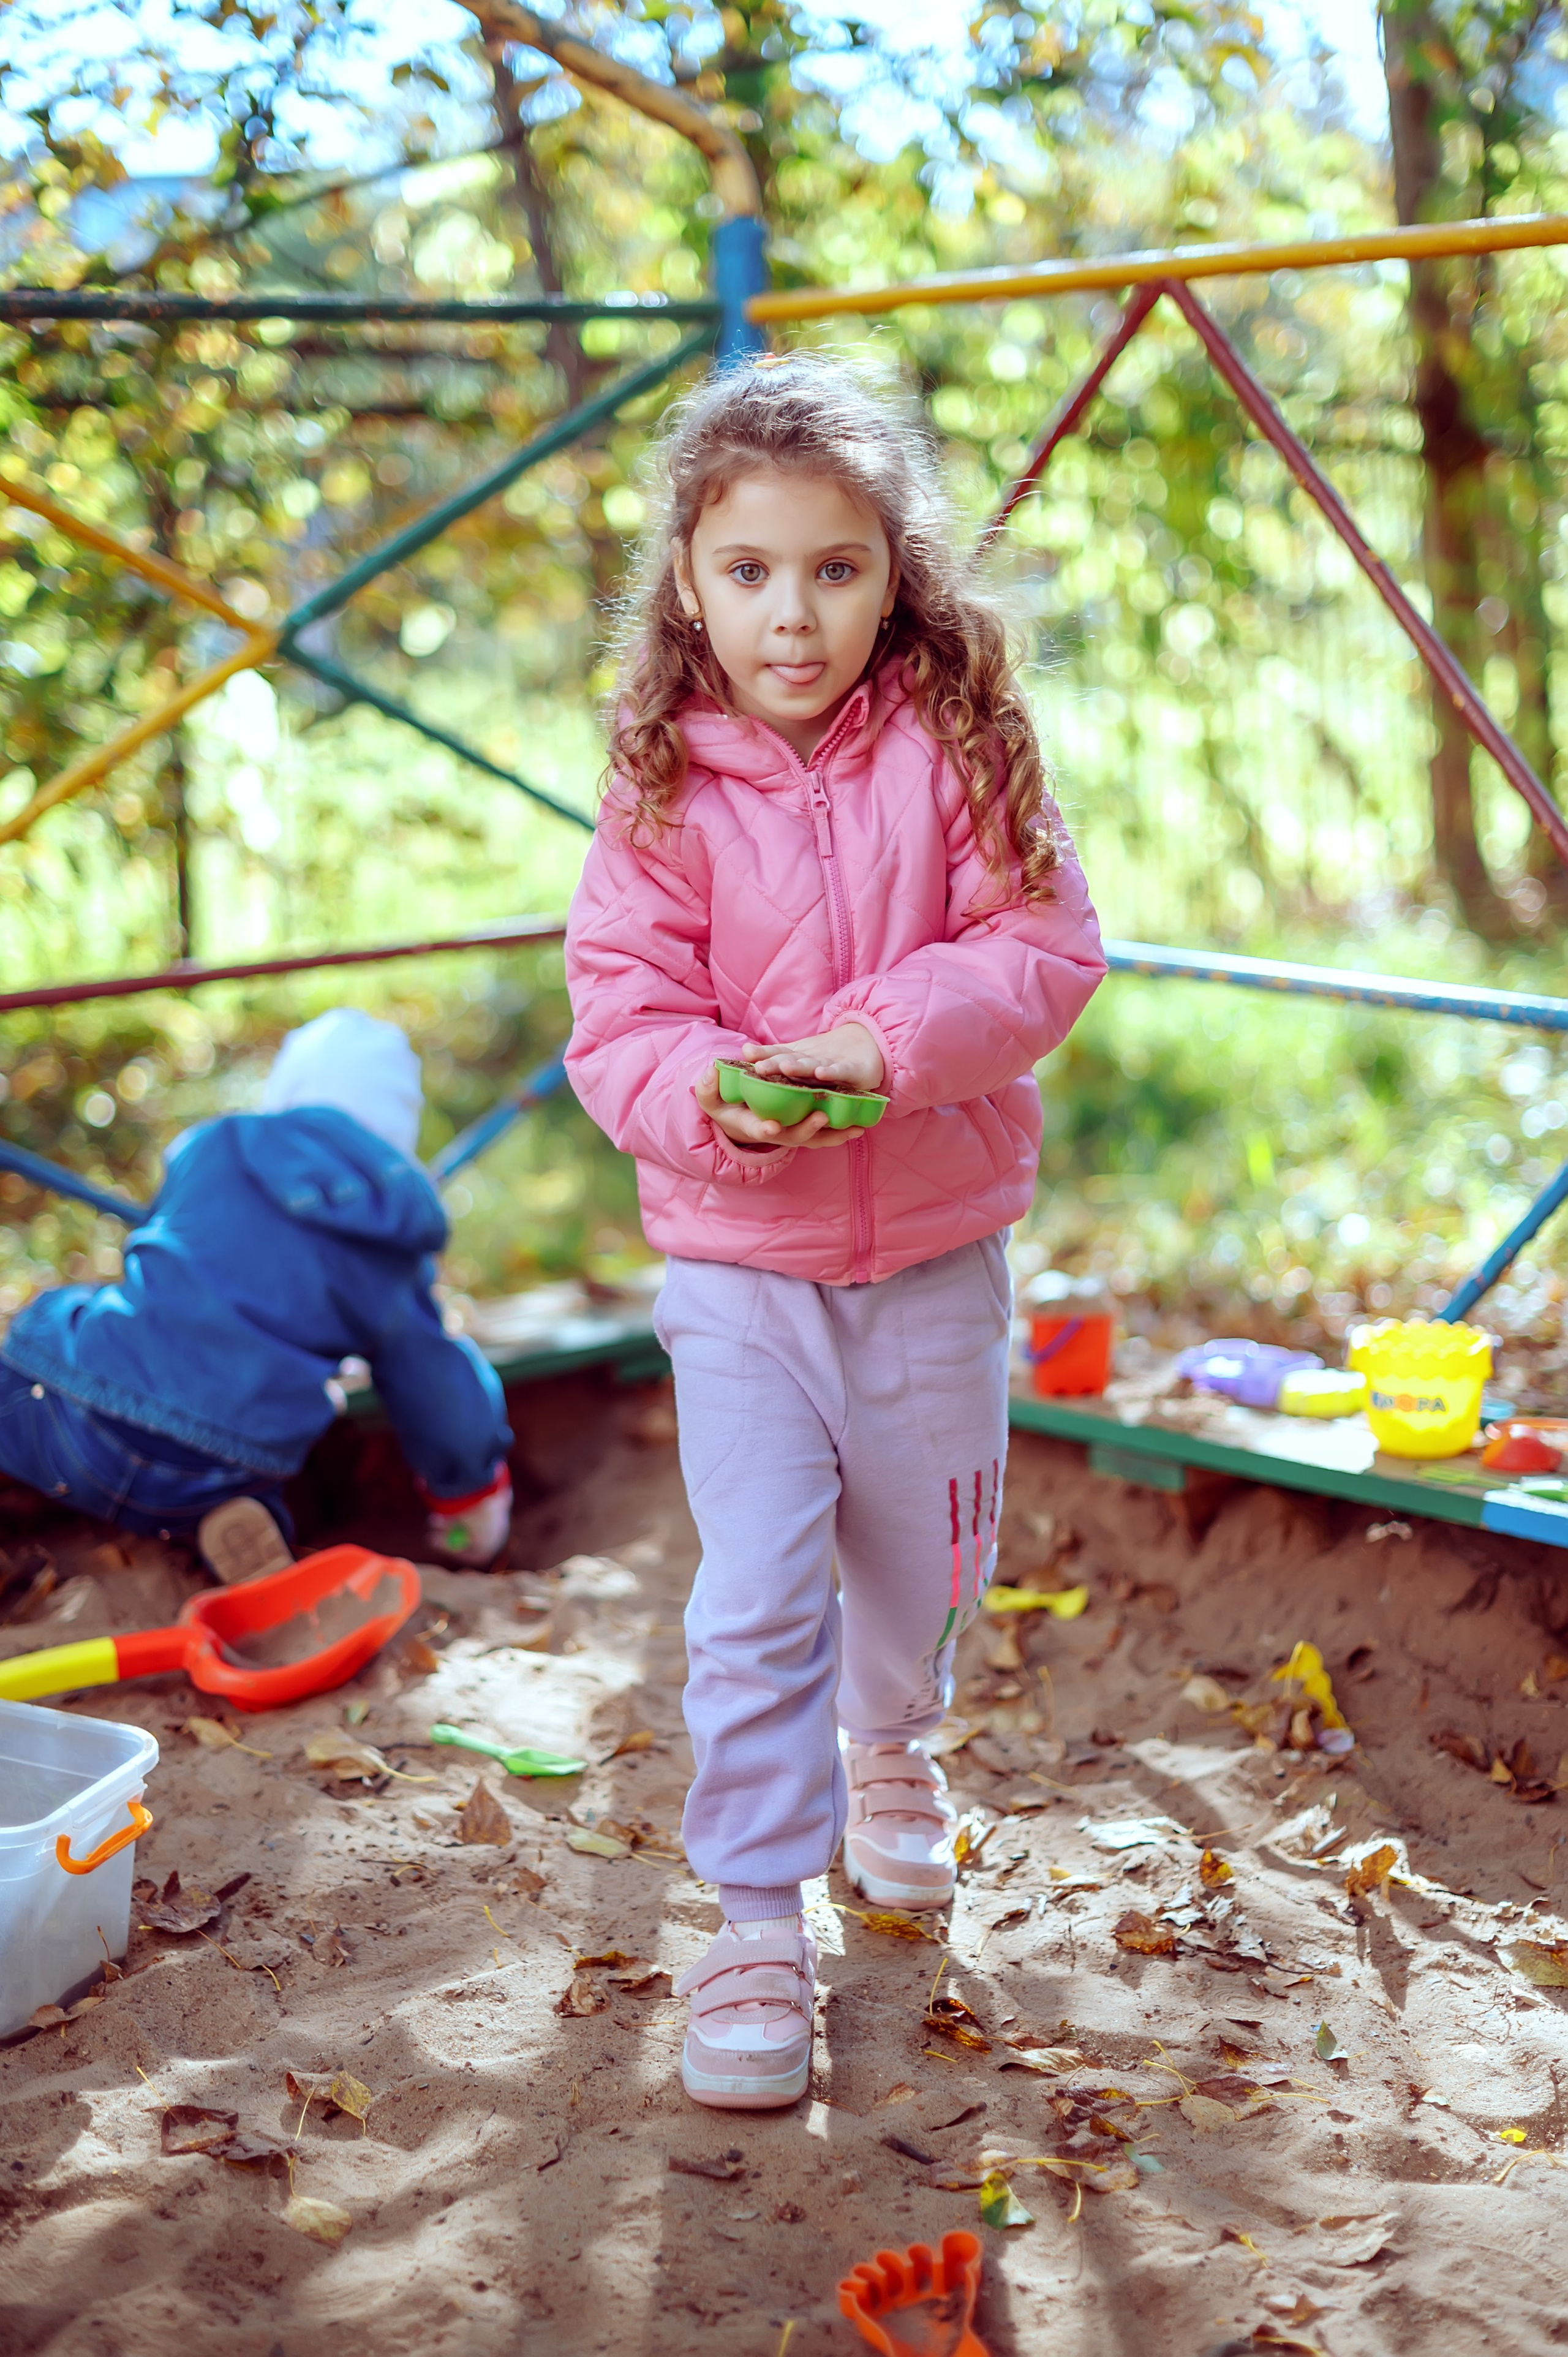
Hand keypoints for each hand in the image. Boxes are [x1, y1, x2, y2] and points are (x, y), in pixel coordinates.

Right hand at [694, 1064, 852, 1152]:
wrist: (740, 1118)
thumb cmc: (726, 1105)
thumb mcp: (712, 1098)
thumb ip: (708, 1089)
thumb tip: (709, 1073)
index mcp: (752, 1124)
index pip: (757, 1129)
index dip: (763, 1129)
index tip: (770, 1126)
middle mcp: (775, 1132)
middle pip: (793, 1136)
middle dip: (807, 1128)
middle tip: (820, 1117)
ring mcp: (792, 1133)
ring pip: (814, 1138)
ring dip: (834, 1134)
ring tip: (854, 1128)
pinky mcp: (805, 1129)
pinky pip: (825, 1134)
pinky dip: (841, 1130)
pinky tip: (860, 1124)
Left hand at [741, 1021, 884, 1093]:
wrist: (869, 1045)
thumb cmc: (830, 1058)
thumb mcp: (803, 1058)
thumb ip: (777, 1055)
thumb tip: (744, 1050)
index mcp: (800, 1058)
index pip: (778, 1055)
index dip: (764, 1055)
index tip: (747, 1053)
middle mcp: (812, 1060)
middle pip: (792, 1061)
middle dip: (776, 1064)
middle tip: (760, 1068)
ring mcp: (831, 1064)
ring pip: (812, 1066)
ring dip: (800, 1067)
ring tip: (786, 1067)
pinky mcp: (852, 1071)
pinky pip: (840, 1072)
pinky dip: (831, 1072)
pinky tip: (821, 1073)